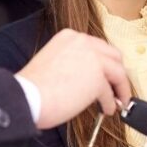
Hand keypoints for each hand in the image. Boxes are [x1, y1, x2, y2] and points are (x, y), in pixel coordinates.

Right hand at [16, 29, 131, 128]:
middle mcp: (83, 42)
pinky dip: (110, 103)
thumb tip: (90, 78)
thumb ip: (74, 63)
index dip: (105, 63)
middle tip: (116, 87)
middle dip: (117, 73)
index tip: (107, 74)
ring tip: (117, 101)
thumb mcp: (54, 62)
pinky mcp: (98, 79)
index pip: (97, 47)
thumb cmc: (33, 87)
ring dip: (120, 88)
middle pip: (113, 56)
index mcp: (70, 37)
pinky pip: (110, 93)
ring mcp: (93, 59)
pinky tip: (106, 110)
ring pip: (118, 73)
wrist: (27, 97)